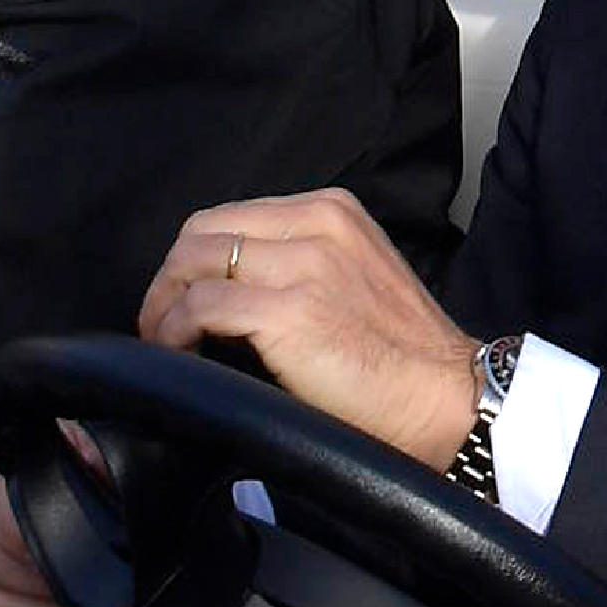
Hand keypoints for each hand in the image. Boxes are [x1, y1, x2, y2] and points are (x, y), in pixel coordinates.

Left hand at [138, 189, 480, 471]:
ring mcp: (305, 265)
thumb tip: (231, 285)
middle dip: (170, 279)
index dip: (193, 260)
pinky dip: (175, 331)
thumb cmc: (401, 354)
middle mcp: (317, 225)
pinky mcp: (290, 312)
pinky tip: (181, 353)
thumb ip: (303, 261)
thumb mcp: (356, 273)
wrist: (443, 396)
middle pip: (202, 232)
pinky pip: (201, 307)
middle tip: (163, 323)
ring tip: (166, 341)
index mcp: (332, 210)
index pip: (231, 217)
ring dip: (165, 306)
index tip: (182, 299)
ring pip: (193, 263)